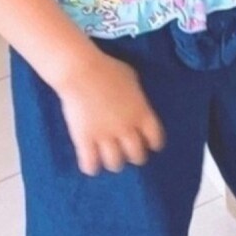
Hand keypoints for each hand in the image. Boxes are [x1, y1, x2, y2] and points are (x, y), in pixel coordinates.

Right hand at [56, 50, 166, 176]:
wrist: (80, 70)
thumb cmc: (106, 68)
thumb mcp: (131, 78)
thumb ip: (137, 96)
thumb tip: (137, 103)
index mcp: (141, 112)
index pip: (156, 138)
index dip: (153, 143)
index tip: (149, 144)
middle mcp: (126, 128)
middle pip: (137, 155)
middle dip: (133, 155)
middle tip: (126, 150)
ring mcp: (106, 135)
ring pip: (115, 163)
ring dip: (113, 161)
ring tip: (108, 156)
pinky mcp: (85, 139)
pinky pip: (91, 163)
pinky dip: (91, 166)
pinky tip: (90, 163)